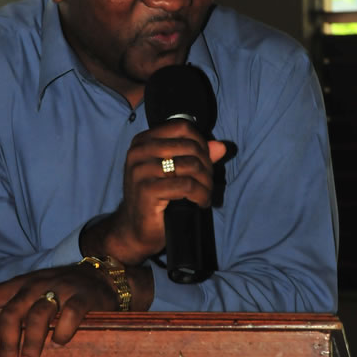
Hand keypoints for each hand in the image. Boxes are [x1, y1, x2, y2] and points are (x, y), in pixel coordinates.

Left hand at [0, 262, 119, 356]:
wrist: (101, 276)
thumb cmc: (58, 289)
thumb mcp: (27, 290)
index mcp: (21, 284)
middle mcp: (37, 283)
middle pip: (13, 311)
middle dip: (6, 342)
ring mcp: (61, 288)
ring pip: (39, 314)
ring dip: (31, 343)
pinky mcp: (84, 296)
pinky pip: (71, 314)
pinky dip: (62, 332)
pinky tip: (60, 344)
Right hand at [83, 120, 225, 263]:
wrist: (135, 228)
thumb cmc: (156, 198)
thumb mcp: (175, 171)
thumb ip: (196, 155)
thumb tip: (222, 147)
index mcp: (143, 141)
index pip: (182, 127)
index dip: (201, 143)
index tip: (206, 162)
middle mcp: (139, 152)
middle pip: (189, 147)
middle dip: (206, 166)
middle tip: (207, 183)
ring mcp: (140, 171)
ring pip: (190, 166)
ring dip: (205, 182)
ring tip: (206, 194)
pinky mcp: (146, 190)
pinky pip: (186, 186)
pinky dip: (200, 194)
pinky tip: (201, 202)